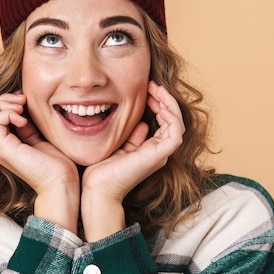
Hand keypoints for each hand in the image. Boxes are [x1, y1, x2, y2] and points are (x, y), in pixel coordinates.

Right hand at [0, 93, 79, 231]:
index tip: (25, 99)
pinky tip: (24, 119)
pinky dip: (7, 114)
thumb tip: (23, 106)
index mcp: (6, 144)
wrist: (61, 183)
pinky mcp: (4, 150)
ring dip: (3, 105)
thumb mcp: (38, 137)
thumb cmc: (56, 163)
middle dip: (2, 100)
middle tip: (23, 99)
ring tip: (22, 107)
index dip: (5, 102)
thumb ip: (27, 125)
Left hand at [80, 81, 184, 240]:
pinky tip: (159, 103)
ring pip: (177, 123)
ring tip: (157, 88)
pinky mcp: (159, 154)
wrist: (96, 189)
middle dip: (164, 99)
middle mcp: (158, 151)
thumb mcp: (118, 144)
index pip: (163, 121)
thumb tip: (141, 122)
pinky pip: (176, 131)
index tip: (146, 88)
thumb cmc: (100, 170)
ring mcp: (160, 153)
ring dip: (169, 103)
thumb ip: (131, 135)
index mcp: (149, 149)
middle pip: (172, 119)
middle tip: (152, 84)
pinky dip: (171, 115)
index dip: (157, 103)